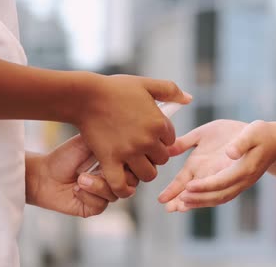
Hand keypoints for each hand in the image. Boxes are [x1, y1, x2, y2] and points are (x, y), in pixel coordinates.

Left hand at [26, 135, 138, 217]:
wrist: (43, 173)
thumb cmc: (66, 156)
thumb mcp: (90, 142)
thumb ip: (111, 139)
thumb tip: (128, 133)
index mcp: (117, 163)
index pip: (136, 165)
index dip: (129, 162)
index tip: (116, 155)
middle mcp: (114, 179)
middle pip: (132, 182)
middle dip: (117, 175)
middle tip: (100, 168)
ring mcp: (105, 194)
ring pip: (117, 194)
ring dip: (98, 186)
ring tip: (81, 178)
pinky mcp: (94, 208)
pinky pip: (101, 205)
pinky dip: (88, 196)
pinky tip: (76, 189)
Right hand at [77, 74, 191, 197]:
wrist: (85, 96)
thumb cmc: (115, 88)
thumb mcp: (146, 84)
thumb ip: (170, 90)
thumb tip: (189, 99)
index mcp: (158, 123)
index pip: (171, 141)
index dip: (161, 139)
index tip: (148, 135)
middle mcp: (147, 140)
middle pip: (162, 160)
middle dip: (153, 156)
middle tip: (141, 150)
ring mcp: (129, 152)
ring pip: (147, 175)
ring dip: (142, 172)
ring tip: (133, 164)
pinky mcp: (110, 161)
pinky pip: (121, 185)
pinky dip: (123, 189)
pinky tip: (123, 185)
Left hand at [172, 120, 275, 208]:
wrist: (274, 142)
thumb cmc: (261, 134)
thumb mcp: (252, 133)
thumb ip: (241, 143)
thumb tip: (230, 152)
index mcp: (243, 169)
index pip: (221, 181)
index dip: (204, 186)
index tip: (187, 187)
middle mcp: (240, 181)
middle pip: (216, 196)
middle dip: (196, 200)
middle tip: (175, 204)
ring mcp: (237, 184)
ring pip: (216, 198)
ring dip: (197, 203)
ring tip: (177, 206)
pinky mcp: (233, 182)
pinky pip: (217, 195)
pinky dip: (203, 200)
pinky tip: (187, 201)